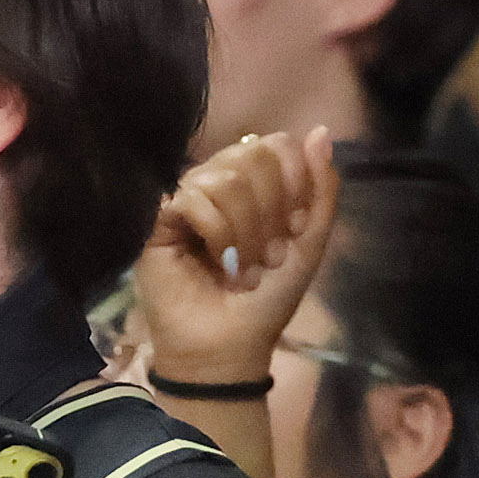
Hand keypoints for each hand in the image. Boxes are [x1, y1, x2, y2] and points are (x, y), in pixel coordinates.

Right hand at [131, 128, 341, 390]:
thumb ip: (321, 189)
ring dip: (246, 231)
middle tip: (268, 256)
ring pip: (225, 178)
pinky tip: (220, 264)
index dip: (293, 181)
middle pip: (252, 154)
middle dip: (271, 211)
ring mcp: (185, 198)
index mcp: (252, 183)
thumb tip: (319, 131)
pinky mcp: (157, 218)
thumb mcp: (309, 243)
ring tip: (243, 269)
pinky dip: (218, 233)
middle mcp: (216, 182)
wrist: (230, 346)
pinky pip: (193, 198)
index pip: (276, 144)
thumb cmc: (266, 300)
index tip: (294, 228)